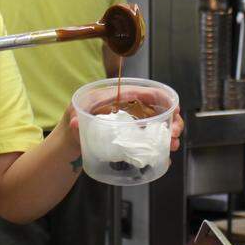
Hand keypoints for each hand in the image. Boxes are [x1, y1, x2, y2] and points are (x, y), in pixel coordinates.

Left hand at [62, 95, 184, 152]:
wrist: (71, 140)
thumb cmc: (74, 123)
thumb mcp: (74, 119)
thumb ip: (75, 121)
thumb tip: (75, 123)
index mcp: (115, 96)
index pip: (142, 91)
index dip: (160, 97)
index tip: (173, 108)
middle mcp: (127, 106)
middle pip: (156, 106)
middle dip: (170, 117)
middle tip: (174, 133)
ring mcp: (132, 120)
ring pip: (158, 121)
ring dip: (169, 131)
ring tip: (173, 145)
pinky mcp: (133, 133)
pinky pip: (152, 134)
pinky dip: (161, 141)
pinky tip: (167, 152)